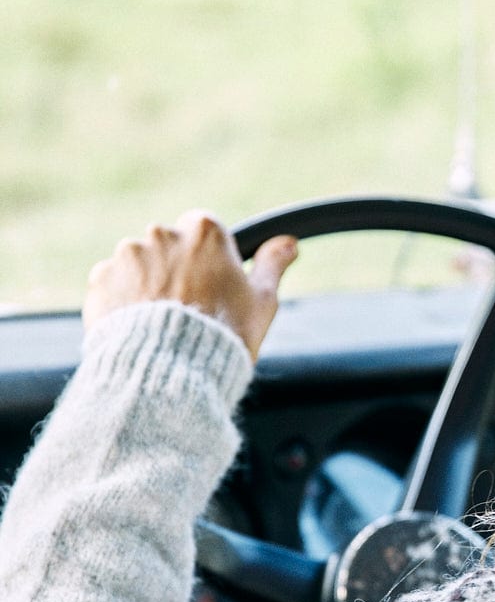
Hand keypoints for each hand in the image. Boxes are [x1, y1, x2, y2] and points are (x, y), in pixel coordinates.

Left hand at [83, 210, 297, 358]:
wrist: (170, 371)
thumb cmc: (224, 335)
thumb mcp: (262, 303)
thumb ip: (272, 266)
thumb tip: (288, 244)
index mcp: (204, 231)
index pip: (206, 230)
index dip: (211, 260)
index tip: (214, 285)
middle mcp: (162, 234)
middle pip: (171, 246)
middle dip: (177, 270)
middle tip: (189, 310)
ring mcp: (127, 255)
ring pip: (140, 266)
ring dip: (148, 286)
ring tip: (162, 325)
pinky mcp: (100, 280)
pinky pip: (113, 286)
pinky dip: (123, 302)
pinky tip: (139, 329)